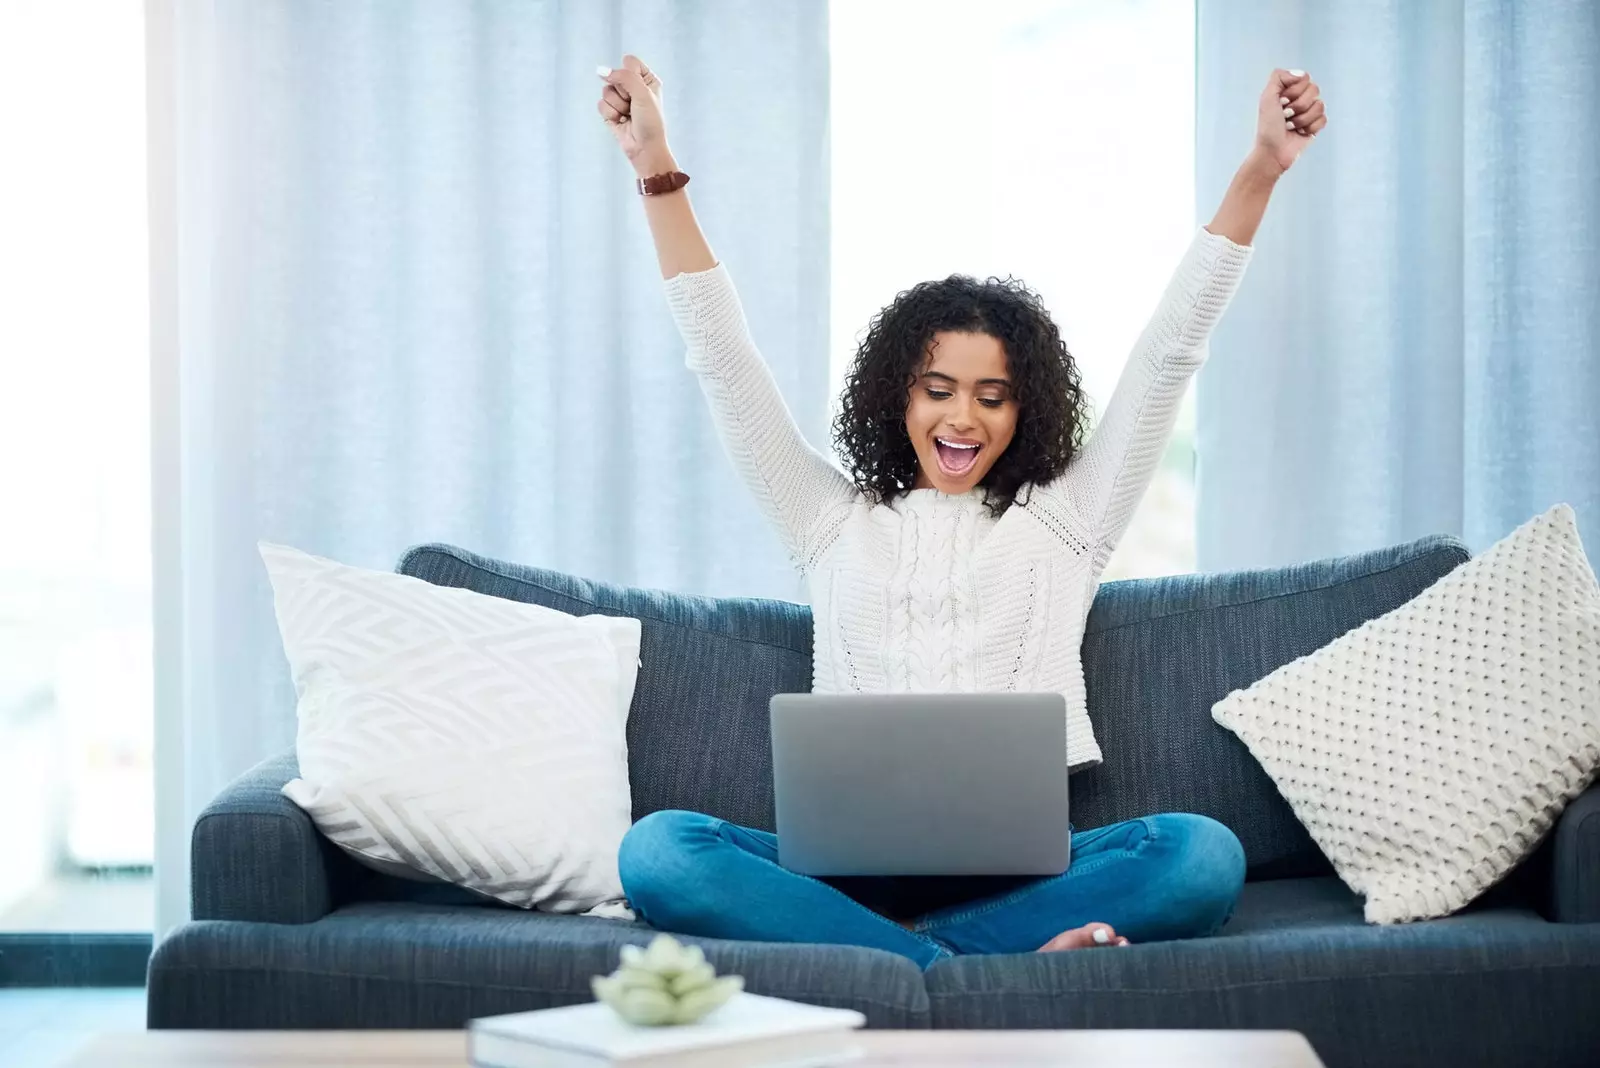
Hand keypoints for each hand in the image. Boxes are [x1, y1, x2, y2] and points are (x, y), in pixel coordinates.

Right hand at [597, 54, 672, 174]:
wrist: (644, 149)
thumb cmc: (651, 122)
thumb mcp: (643, 94)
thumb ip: (624, 77)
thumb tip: (601, 70)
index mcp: (647, 79)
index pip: (629, 62)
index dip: (629, 74)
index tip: (637, 89)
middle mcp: (633, 87)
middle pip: (615, 75)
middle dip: (622, 92)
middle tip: (632, 105)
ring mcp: (621, 99)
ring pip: (606, 90)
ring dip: (616, 105)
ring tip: (627, 115)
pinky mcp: (610, 111)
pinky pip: (601, 104)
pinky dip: (610, 114)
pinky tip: (620, 121)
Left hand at [1255, 69, 1325, 173]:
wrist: (1273, 151)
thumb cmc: (1268, 127)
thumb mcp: (1267, 98)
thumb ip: (1279, 77)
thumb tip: (1301, 74)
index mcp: (1288, 89)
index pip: (1305, 78)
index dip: (1294, 90)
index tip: (1281, 102)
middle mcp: (1300, 98)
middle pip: (1314, 90)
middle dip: (1298, 105)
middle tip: (1285, 115)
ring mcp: (1309, 112)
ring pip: (1319, 105)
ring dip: (1302, 118)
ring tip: (1290, 126)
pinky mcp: (1315, 125)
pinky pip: (1323, 119)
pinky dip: (1310, 127)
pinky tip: (1300, 133)